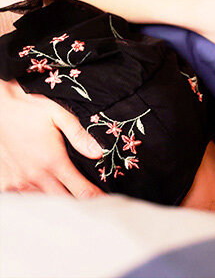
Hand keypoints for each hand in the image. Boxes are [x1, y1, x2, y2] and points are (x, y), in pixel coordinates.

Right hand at [0, 79, 104, 196]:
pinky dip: (33, 198)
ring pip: (43, 201)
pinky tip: (42, 191)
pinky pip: (22, 198)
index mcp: (53, 161)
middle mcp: (35, 176)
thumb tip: (98, 153)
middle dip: (79, 204)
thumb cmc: (29, 109)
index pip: (80, 190)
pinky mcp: (5, 181)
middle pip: (63, 202)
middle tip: (91, 202)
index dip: (95, 198)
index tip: (105, 201)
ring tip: (68, 197)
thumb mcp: (58, 115)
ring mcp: (18, 181)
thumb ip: (79, 136)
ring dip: (56, 201)